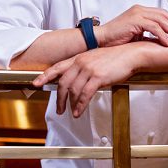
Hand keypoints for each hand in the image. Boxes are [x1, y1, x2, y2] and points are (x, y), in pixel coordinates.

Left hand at [32, 43, 146, 117]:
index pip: (58, 67)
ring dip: (71, 104)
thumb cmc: (117, 58)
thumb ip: (85, 67)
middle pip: (63, 83)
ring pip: (73, 91)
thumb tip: (77, 81)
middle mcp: (81, 62)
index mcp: (80, 57)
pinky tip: (79, 111)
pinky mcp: (98, 77)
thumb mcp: (96, 59)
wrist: (131, 54)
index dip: (45, 76)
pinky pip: (84, 95)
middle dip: (59, 98)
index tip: (36, 83)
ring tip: (72, 112)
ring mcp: (89, 69)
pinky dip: (80, 106)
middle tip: (59, 109)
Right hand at [95, 5, 167, 47]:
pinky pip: (154, 27)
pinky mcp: (135, 21)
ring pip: (161, 20)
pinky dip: (162, 35)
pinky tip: (166, 42)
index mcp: (140, 10)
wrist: (101, 38)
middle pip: (164, 15)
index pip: (161, 13)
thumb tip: (161, 39)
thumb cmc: (116, 37)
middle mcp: (140, 9)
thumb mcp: (135, 33)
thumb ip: (147, 32)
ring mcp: (137, 14)